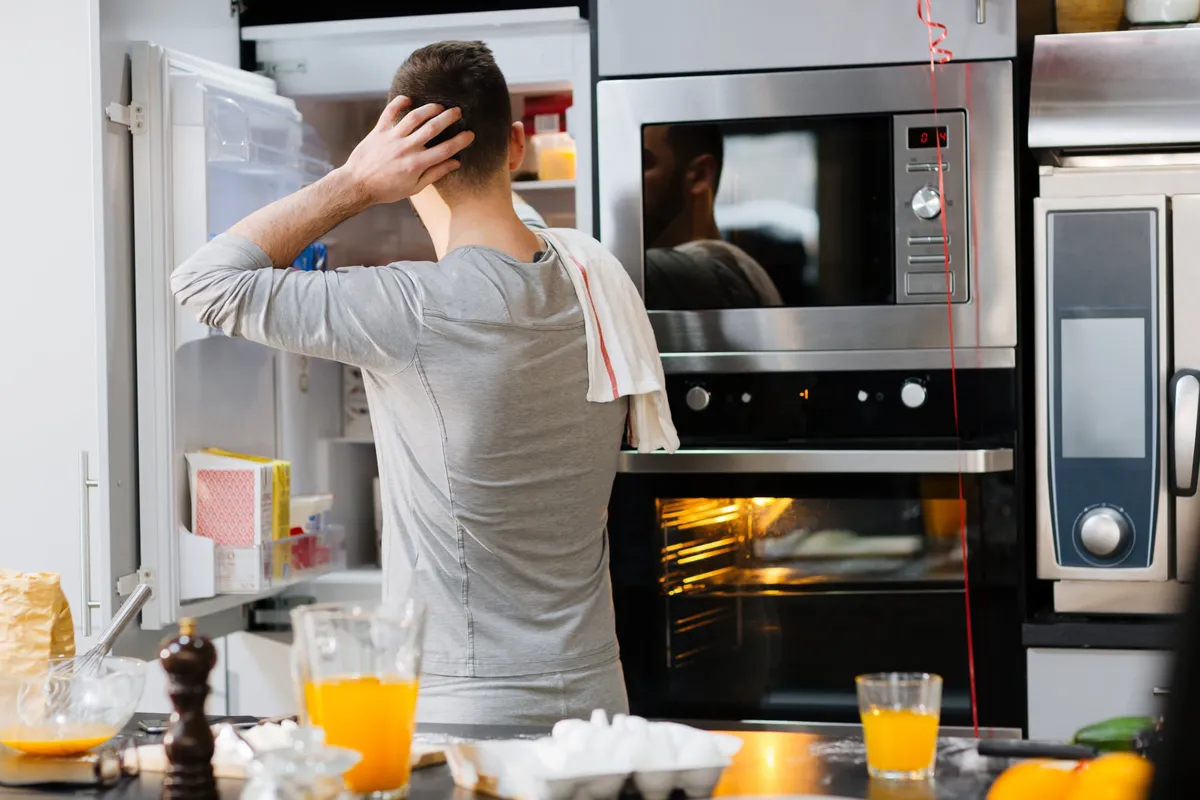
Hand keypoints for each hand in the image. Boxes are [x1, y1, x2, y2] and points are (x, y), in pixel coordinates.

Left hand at [339, 96, 474, 205]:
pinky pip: (389, 112)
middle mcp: (406, 148)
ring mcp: (392, 138)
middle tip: (458, 112)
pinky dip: (399, 103)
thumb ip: (435, 173)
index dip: (460, 141)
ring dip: (429, 109)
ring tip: (439, 106)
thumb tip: (455, 163)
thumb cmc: (387, 189)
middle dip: (448, 117)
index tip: (470, 134)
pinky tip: (409, 99)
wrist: (357, 185)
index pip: (445, 150)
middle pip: (433, 128)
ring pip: (414, 117)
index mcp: (417, 164)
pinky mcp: (379, 131)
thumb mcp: (414, 188)